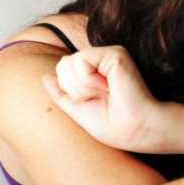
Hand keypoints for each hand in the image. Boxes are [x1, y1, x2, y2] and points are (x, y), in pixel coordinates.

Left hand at [42, 46, 162, 151]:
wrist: (138, 130)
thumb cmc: (116, 127)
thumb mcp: (80, 112)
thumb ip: (62, 94)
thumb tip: (45, 77)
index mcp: (94, 74)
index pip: (62, 71)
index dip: (71, 92)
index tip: (96, 104)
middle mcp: (102, 61)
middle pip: (63, 65)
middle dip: (75, 89)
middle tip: (102, 99)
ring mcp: (109, 55)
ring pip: (68, 63)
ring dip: (83, 87)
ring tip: (107, 93)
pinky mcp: (115, 54)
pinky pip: (80, 61)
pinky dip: (89, 80)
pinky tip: (109, 87)